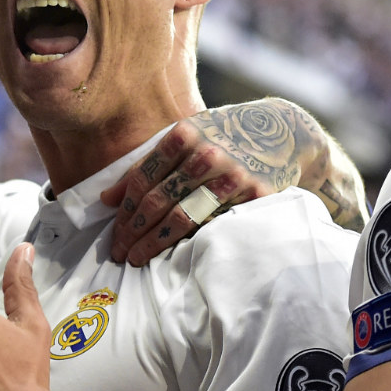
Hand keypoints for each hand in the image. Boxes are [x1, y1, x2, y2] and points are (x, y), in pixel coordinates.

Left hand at [102, 98, 355, 264]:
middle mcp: (207, 153)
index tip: (114, 233)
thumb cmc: (222, 136)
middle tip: (118, 253)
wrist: (284, 132)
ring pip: (183, 217)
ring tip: (137, 258)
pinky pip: (214, 224)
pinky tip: (173, 255)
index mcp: (184, 134)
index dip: (124, 210)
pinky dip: (190, 241)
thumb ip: (147, 165)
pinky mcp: (256, 195)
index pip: (142, 180)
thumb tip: (106, 198)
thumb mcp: (184, 138)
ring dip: (154, 242)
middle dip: (133, 231)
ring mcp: (233, 175)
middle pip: (159, 201)